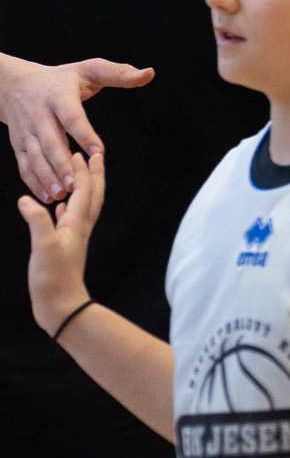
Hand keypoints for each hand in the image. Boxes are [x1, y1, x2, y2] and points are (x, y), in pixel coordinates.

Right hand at [3, 56, 153, 202]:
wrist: (15, 85)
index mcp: (59, 97)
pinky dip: (33, 181)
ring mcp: (26, 131)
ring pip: (34, 156)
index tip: (98, 152)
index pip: (72, 117)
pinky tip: (47, 196)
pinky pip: (24, 165)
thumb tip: (149, 73)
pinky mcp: (18, 144)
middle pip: (50, 141)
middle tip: (75, 183)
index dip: (84, 134)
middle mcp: (39, 115)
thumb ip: (118, 74)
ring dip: (46, 177)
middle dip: (61, 163)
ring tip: (61, 194)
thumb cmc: (62, 79)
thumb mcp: (89, 70)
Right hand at [16, 147, 100, 334]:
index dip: (83, 171)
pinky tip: (56, 208)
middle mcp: (80, 228)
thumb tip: (27, 199)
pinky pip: (67, 222)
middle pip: (91, 195)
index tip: (81, 152)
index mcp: (77, 224)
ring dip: (81, 188)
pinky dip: (64, 210)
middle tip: (93, 156)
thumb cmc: (54, 278)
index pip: (84, 191)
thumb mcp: (43, 246)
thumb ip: (37, 220)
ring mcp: (73, 238)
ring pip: (81, 206)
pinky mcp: (64, 248)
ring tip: (77, 175)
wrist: (60, 305)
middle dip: (93, 175)